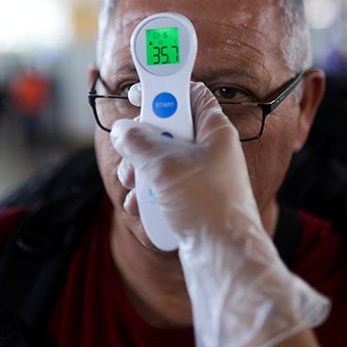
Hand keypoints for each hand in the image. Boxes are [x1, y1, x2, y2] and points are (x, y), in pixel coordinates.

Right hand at [111, 82, 329, 346]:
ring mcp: (203, 178)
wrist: (224, 257)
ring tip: (133, 187)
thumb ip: (139, 141)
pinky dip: (149, 195)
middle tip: (129, 150)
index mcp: (215, 131)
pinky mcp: (193, 202)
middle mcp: (212, 151)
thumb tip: (123, 130)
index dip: (164, 89)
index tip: (139, 92)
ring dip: (140, 172)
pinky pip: (164, 188)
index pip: (191, 94)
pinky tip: (141, 208)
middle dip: (142, 142)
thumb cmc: (206, 204)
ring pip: (161, 162)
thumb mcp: (165, 165)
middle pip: (168, 130)